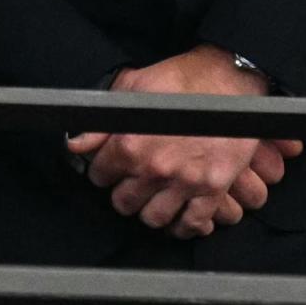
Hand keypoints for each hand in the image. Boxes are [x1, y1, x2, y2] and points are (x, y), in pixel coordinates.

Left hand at [67, 45, 301, 238]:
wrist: (230, 80)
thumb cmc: (181, 79)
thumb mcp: (133, 88)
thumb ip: (102, 122)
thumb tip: (75, 143)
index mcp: (130, 143)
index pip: (100, 175)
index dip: (102, 170)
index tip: (108, 168)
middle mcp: (154, 168)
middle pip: (124, 203)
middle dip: (123, 193)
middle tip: (130, 183)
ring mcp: (184, 182)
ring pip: (153, 219)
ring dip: (149, 210)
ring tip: (151, 198)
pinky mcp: (212, 189)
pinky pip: (192, 224)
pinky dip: (183, 225)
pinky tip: (178, 215)